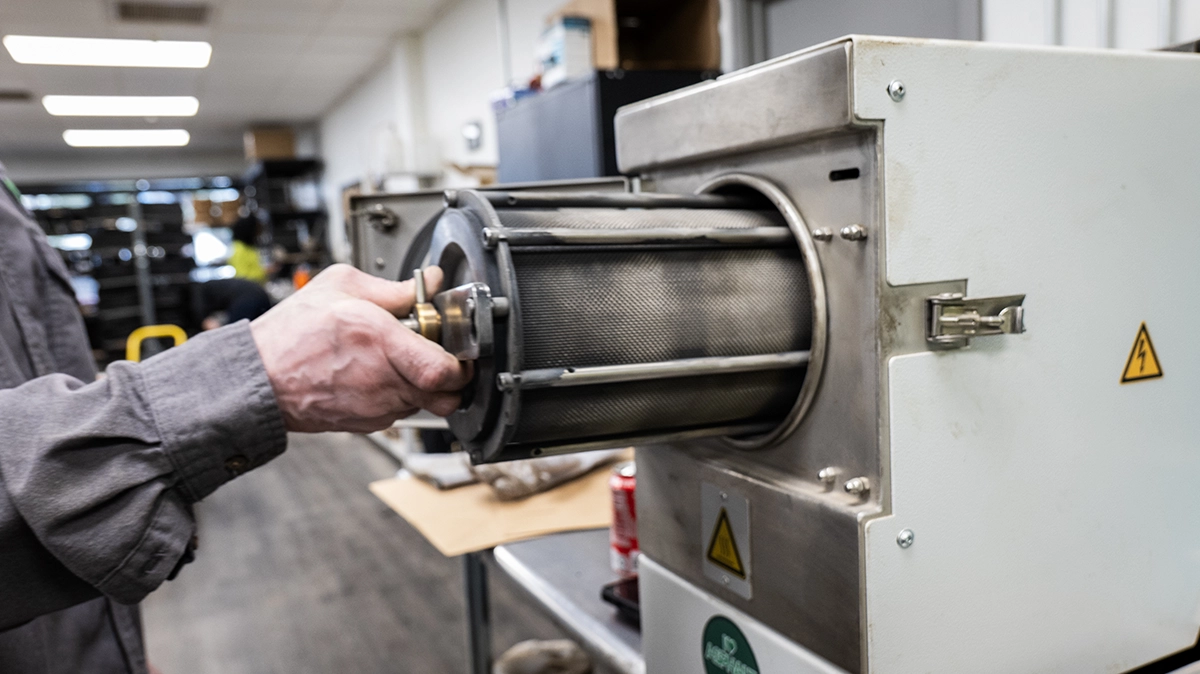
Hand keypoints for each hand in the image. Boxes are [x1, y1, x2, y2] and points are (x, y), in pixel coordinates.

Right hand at [250, 264, 470, 432]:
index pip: (444, 371)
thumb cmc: (290, 334)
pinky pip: (401, 411)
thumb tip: (429, 281)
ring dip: (423, 384)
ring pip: (426, 403)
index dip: (461, 363)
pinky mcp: (368, 423)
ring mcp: (376, 406)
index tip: (457, 348)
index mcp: (380, 341)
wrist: (258, 379)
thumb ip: (393, 287)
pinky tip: (378, 374)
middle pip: (446, 394)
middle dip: (450, 375)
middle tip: (437, 353)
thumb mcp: (338, 286)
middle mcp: (383, 379)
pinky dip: (400, 394)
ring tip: (399, 359)